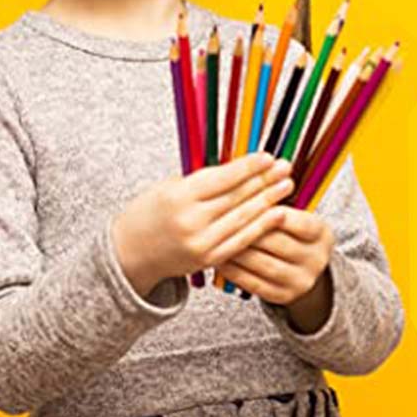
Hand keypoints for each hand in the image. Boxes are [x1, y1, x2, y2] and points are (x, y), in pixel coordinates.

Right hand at [112, 152, 295, 292]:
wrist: (129, 253)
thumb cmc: (149, 212)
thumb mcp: (168, 187)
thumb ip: (201, 180)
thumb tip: (239, 167)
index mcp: (179, 196)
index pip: (222, 178)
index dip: (248, 167)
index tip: (267, 156)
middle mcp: (191, 220)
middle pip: (237, 196)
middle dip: (265, 180)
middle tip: (286, 167)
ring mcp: (201, 242)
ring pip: (243, 218)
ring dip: (269, 200)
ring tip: (287, 186)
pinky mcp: (208, 259)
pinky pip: (241, 240)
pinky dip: (261, 226)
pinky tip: (276, 214)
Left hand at [216, 205, 335, 305]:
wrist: (301, 267)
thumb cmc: (290, 231)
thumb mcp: (296, 214)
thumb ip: (279, 200)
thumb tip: (258, 177)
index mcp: (322, 235)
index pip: (301, 224)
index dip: (276, 214)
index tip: (255, 204)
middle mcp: (316, 260)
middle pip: (278, 244)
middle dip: (250, 230)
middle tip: (225, 219)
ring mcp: (300, 281)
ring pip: (264, 265)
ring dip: (238, 250)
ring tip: (218, 239)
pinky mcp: (283, 296)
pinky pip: (255, 284)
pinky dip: (235, 271)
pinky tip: (220, 259)